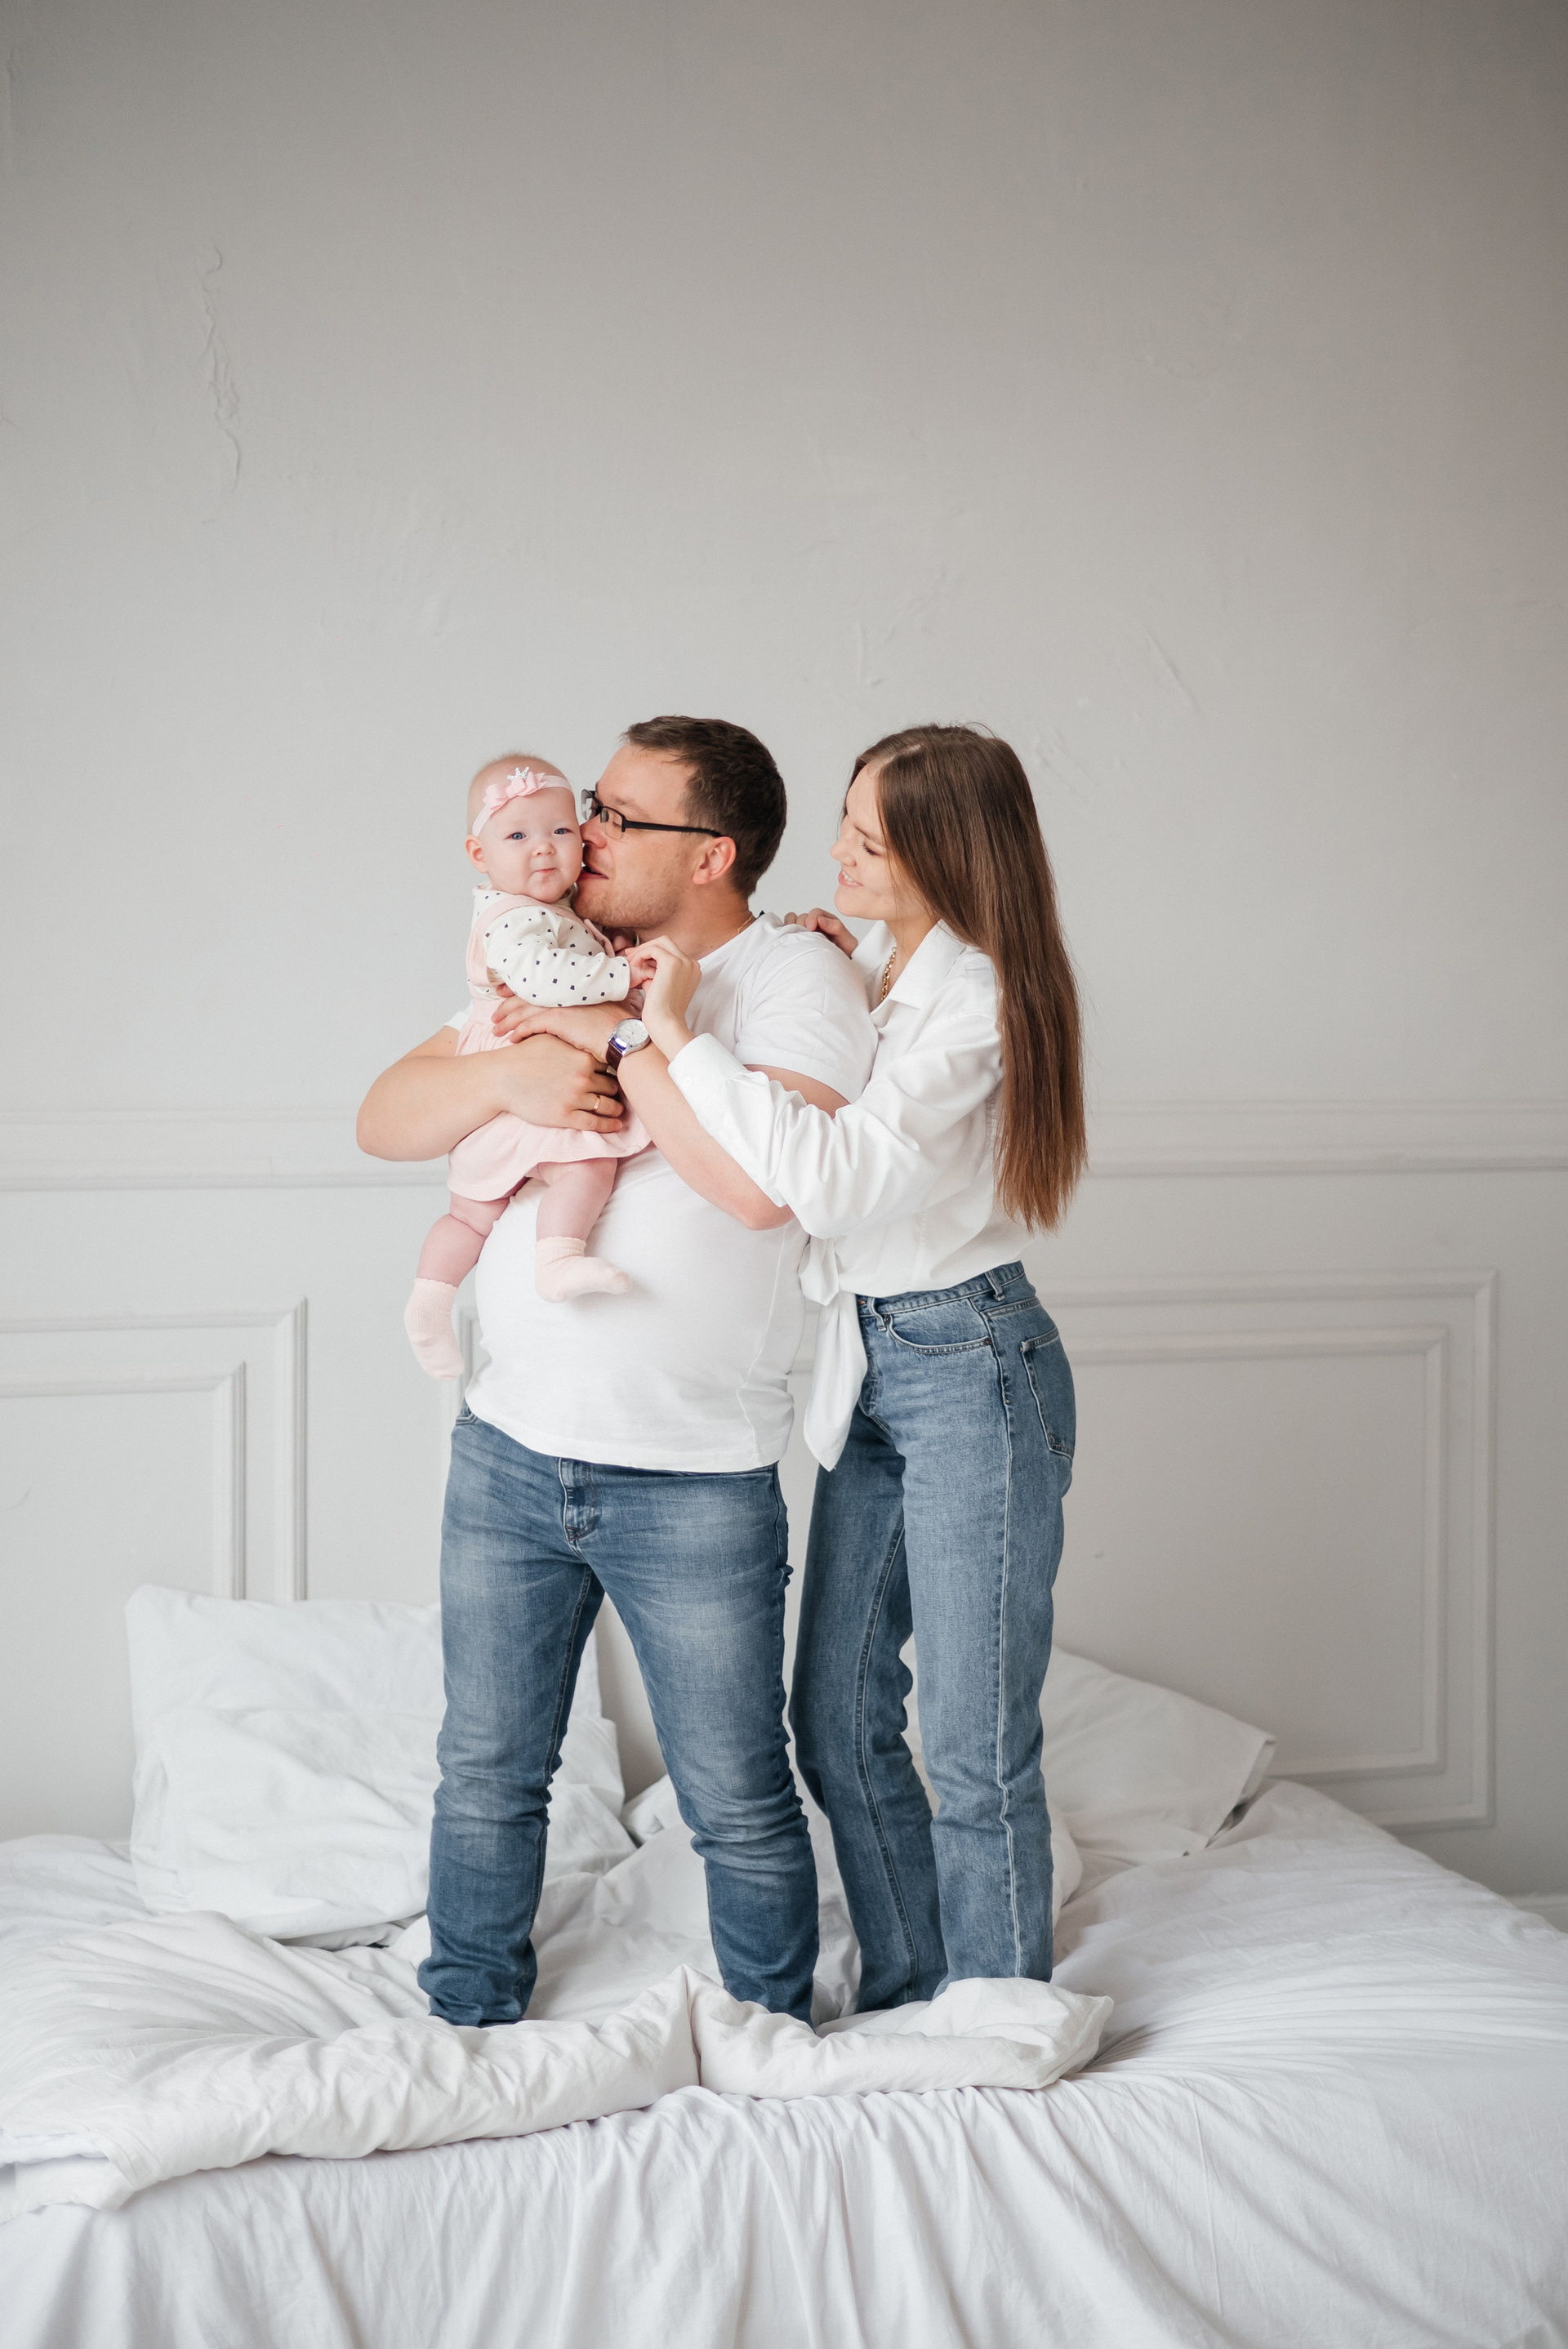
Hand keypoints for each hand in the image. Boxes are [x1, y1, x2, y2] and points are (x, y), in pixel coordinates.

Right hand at [489, 1030, 625, 1128]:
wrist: (502, 1077)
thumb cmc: (523, 1056)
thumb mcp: (551, 1038)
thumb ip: (571, 1038)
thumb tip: (586, 1034)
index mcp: (583, 1057)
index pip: (610, 1065)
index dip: (614, 1070)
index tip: (618, 1074)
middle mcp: (584, 1077)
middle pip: (612, 1085)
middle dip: (616, 1090)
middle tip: (620, 1094)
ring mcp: (576, 1098)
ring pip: (608, 1106)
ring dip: (616, 1109)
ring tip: (618, 1111)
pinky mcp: (567, 1116)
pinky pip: (596, 1123)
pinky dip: (609, 1126)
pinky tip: (615, 1126)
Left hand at [491, 998, 623, 1060]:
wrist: (624, 1035)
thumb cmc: (616, 1028)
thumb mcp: (599, 1011)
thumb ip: (583, 1009)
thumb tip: (577, 1017)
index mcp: (571, 988)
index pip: (538, 986)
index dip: (519, 991)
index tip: (505, 995)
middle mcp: (563, 992)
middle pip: (526, 996)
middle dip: (507, 1006)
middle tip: (494, 1016)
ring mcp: (559, 1004)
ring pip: (524, 1010)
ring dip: (507, 1021)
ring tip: (496, 1030)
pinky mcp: (557, 1019)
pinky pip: (530, 1025)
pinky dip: (519, 1032)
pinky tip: (511, 1039)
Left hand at [633, 935, 701, 1057]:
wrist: (665, 1023)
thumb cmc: (660, 1011)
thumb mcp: (658, 985)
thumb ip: (653, 971)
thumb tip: (641, 960)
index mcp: (691, 970)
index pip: (671, 952)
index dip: (651, 952)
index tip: (635, 958)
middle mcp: (692, 964)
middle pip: (667, 943)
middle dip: (647, 947)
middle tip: (630, 955)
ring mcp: (685, 962)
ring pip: (661, 942)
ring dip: (644, 949)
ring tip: (631, 961)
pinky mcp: (673, 963)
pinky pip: (654, 949)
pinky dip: (641, 953)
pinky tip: (634, 964)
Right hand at [784, 906, 856, 956]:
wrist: (838, 973)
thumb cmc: (844, 958)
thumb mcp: (848, 943)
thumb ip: (837, 928)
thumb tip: (821, 920)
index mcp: (827, 922)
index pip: (816, 913)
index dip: (812, 918)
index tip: (810, 927)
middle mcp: (815, 926)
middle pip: (802, 916)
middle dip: (801, 923)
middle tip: (804, 935)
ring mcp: (804, 932)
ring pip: (792, 921)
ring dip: (791, 926)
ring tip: (795, 938)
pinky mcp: (795, 940)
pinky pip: (784, 930)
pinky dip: (783, 931)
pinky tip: (787, 939)